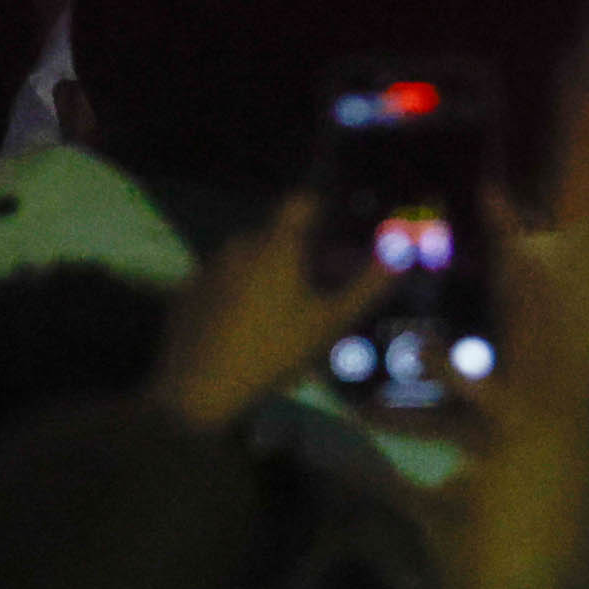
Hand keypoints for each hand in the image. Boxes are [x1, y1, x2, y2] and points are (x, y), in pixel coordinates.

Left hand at [151, 193, 384, 431]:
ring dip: (271, 282)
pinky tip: (248, 335)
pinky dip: (240, 299)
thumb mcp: (330, 322)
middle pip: (279, 238)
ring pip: (251, 264)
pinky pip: (225, 285)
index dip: (324, 212)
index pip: (303, 201)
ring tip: (286, 326)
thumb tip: (400, 254)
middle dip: (302, 259)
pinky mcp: (189, 292)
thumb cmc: (272, 351)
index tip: (339, 238)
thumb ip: (367, 286)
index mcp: (275, 243)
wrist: (197, 387)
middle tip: (319, 297)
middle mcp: (240, 243)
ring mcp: (209, 267)